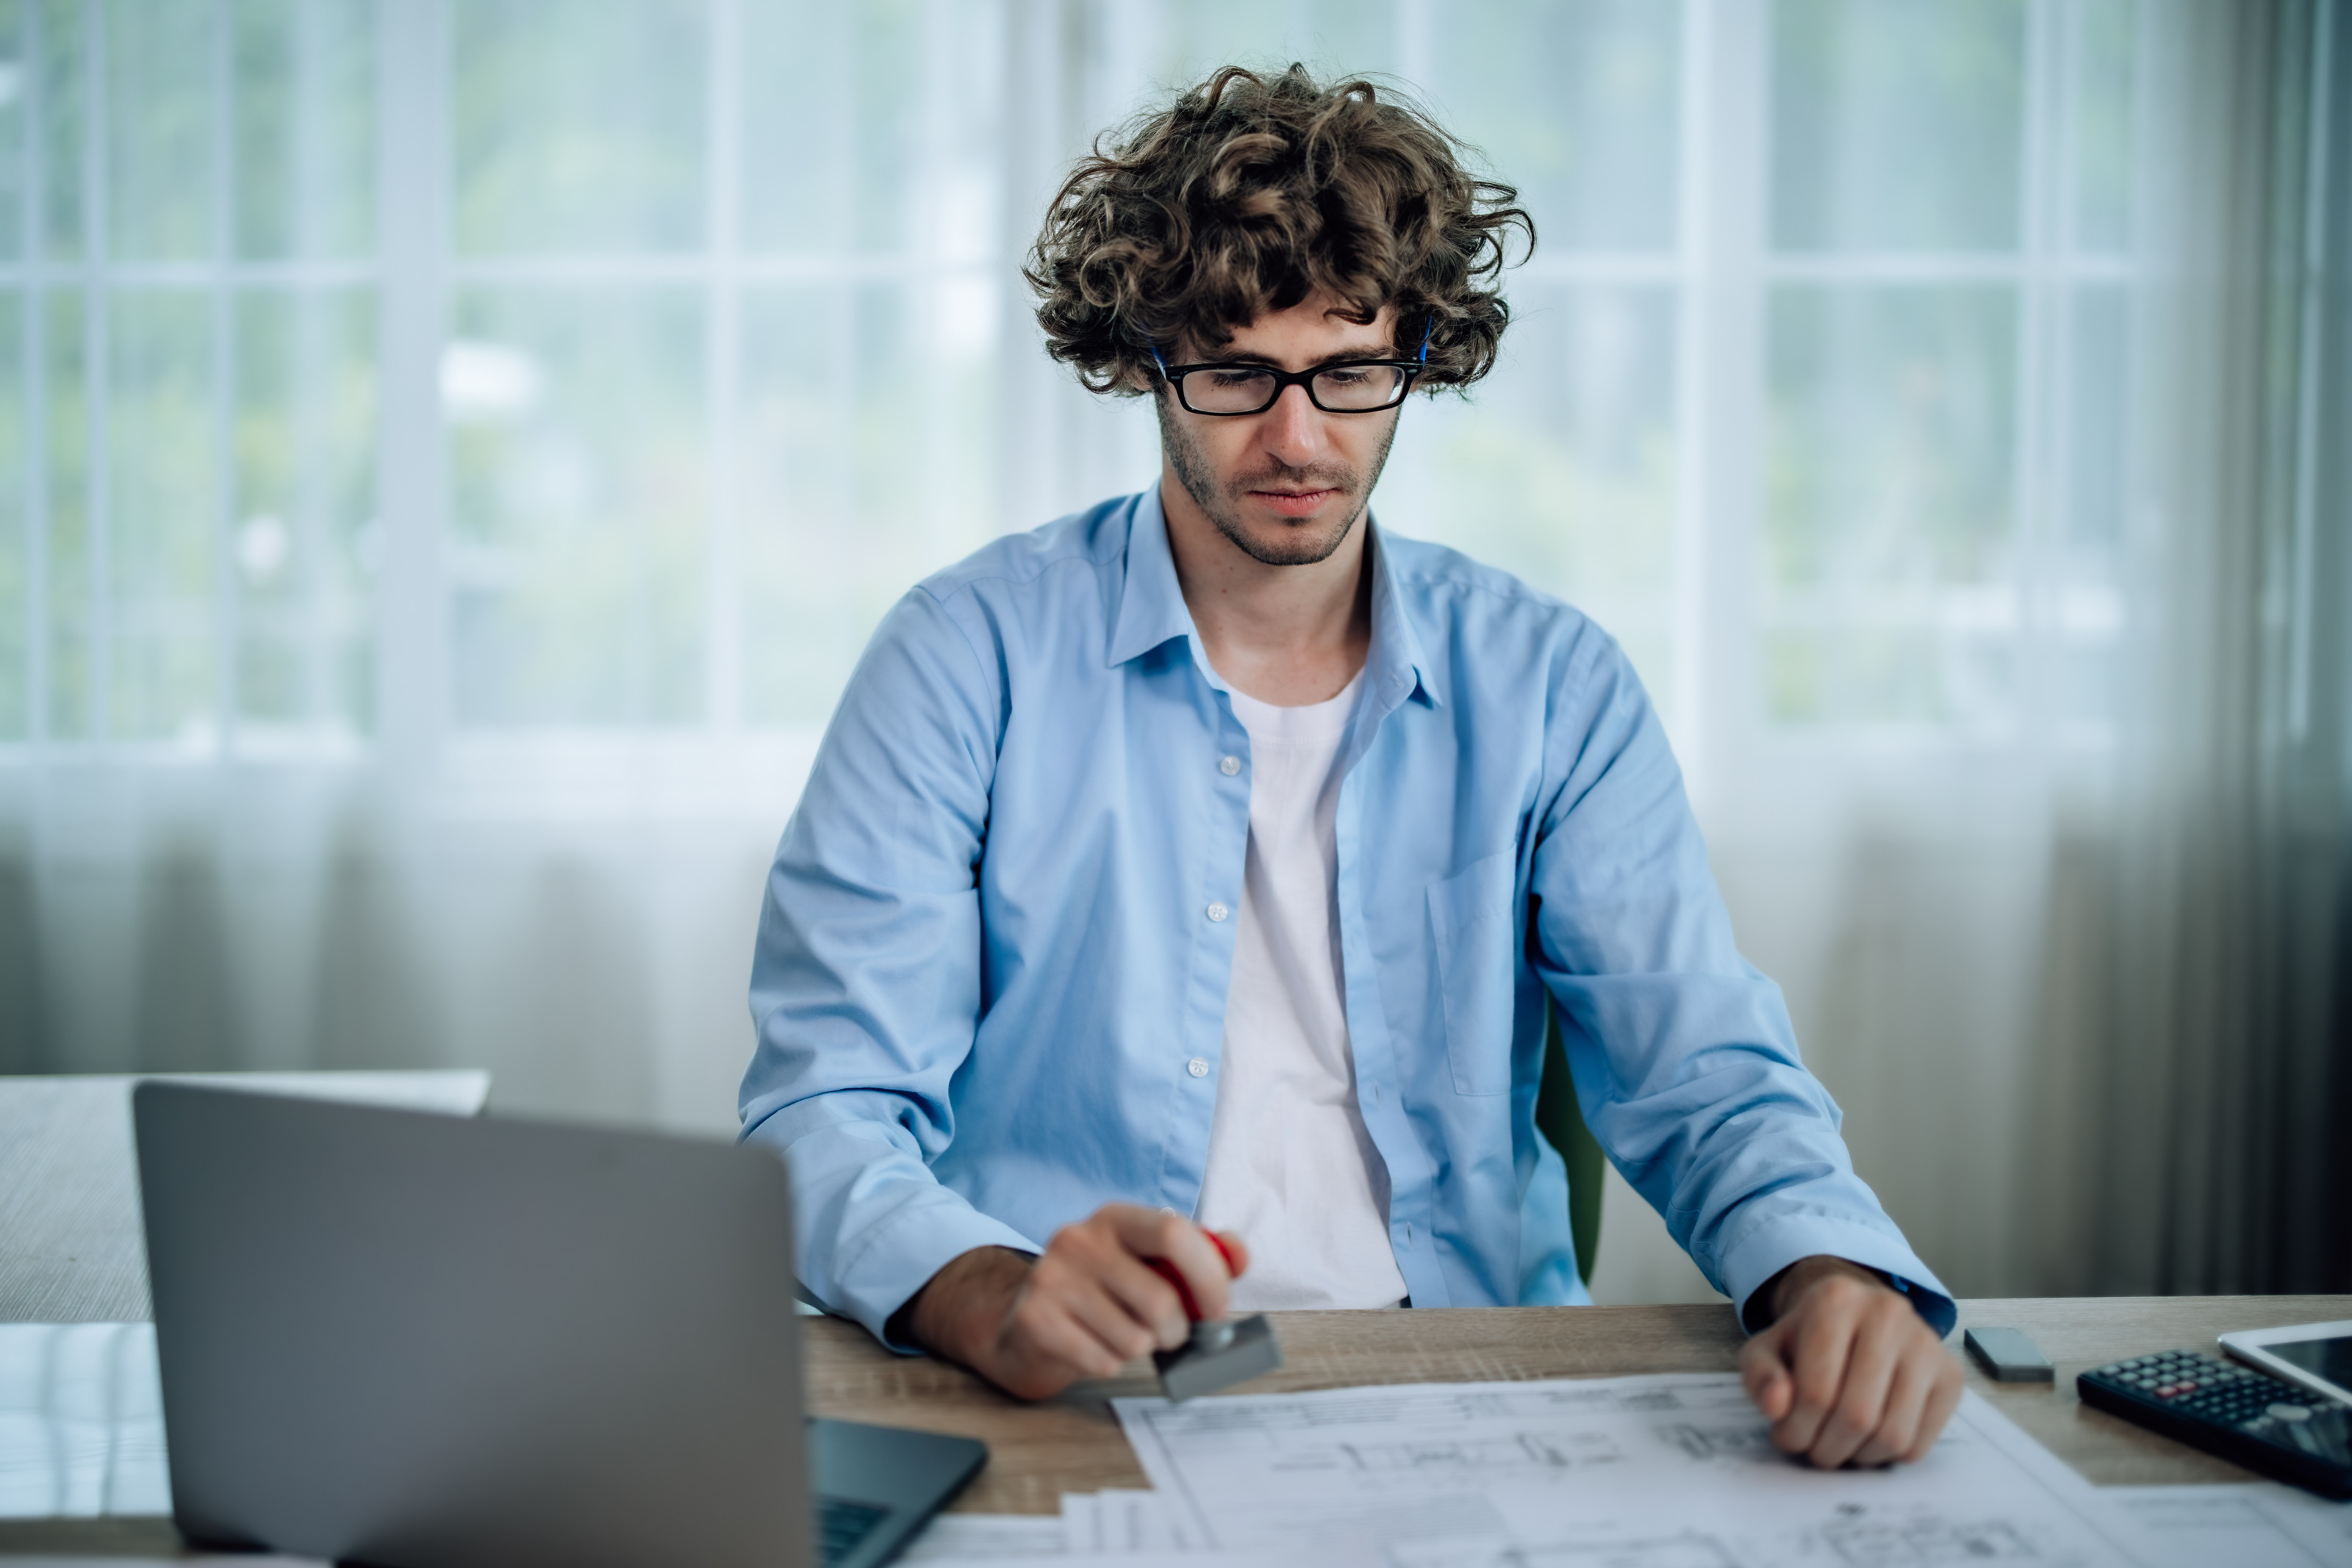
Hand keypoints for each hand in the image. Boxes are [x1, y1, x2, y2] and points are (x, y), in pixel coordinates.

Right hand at [894, 1204, 1248, 1400]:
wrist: (1025, 1325)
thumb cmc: (1101, 1294)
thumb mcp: (1147, 1264)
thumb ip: (1199, 1255)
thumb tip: (1238, 1255)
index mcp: (1115, 1218)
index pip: (1175, 1233)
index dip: (1208, 1276)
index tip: (1217, 1310)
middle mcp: (1079, 1239)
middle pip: (1161, 1300)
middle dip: (1176, 1331)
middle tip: (1167, 1334)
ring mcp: (1051, 1279)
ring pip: (1135, 1339)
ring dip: (1140, 1350)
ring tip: (1120, 1336)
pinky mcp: (1035, 1320)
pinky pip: (1104, 1361)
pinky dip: (1109, 1364)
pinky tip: (1092, 1347)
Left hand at [1737, 1256, 1962, 1468]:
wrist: (1856, 1318)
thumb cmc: (1807, 1340)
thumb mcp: (1767, 1349)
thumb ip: (1760, 1376)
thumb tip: (1777, 1406)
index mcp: (1836, 1300)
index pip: (1817, 1390)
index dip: (1796, 1430)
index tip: (1786, 1437)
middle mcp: (1888, 1314)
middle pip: (1857, 1415)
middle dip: (1827, 1449)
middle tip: (1813, 1450)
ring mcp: (1926, 1343)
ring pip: (1893, 1434)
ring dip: (1859, 1457)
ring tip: (1839, 1446)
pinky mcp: (1951, 1374)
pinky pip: (1922, 1441)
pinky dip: (1891, 1456)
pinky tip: (1869, 1440)